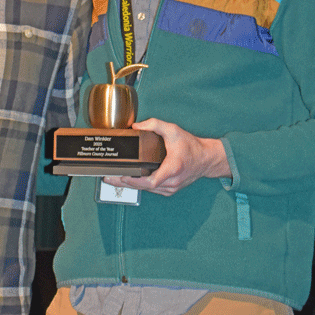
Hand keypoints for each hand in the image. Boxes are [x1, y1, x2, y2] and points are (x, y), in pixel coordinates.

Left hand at [103, 118, 230, 196]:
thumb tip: (136, 126)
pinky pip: (151, 189)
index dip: (135, 181)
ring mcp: (170, 188)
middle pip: (144, 187)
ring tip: (114, 178)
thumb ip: (155, 125)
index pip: (151, 181)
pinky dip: (140, 185)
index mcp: (172, 169)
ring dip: (131, 185)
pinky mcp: (169, 190)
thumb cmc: (191, 146)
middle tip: (108, 178)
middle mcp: (171, 182)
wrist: (206, 159)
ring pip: (147, 190)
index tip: (122, 177)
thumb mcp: (174, 130)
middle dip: (124, 183)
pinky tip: (129, 180)